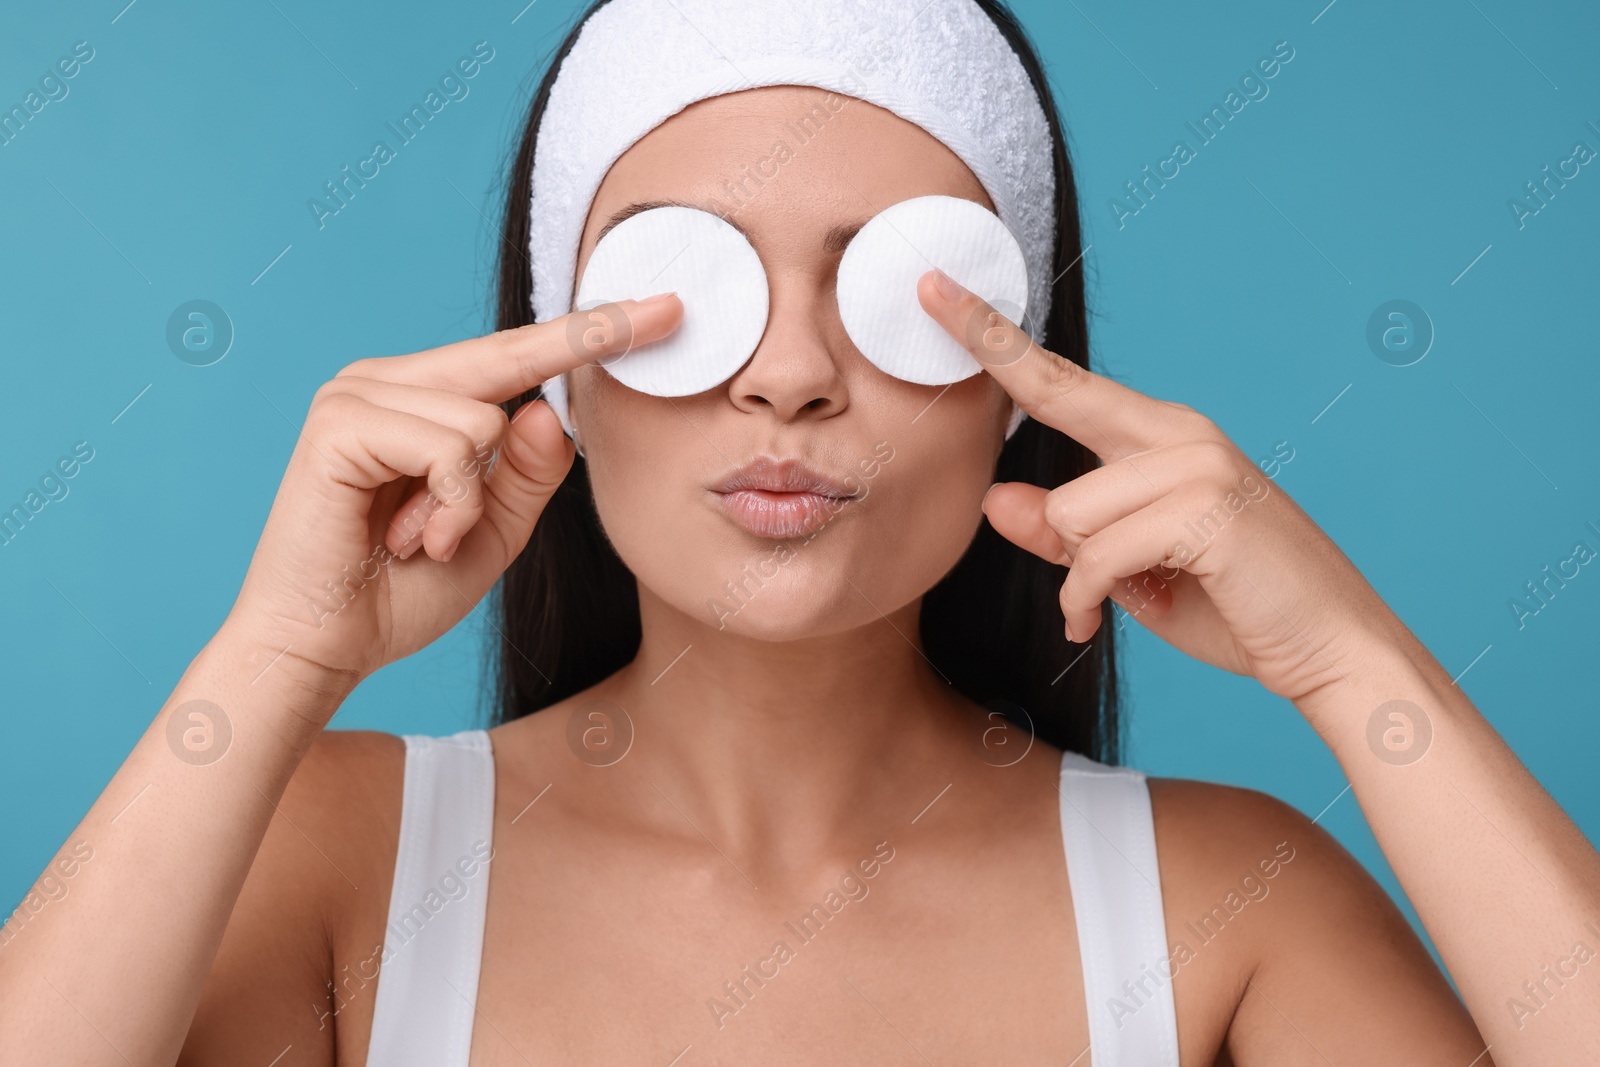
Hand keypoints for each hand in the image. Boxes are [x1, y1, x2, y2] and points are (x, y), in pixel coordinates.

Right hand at [222, 295, 683, 704]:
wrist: (319, 648)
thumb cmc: (398, 592)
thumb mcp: (492, 530)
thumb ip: (528, 474)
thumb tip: (549, 409)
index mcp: (420, 399)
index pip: (517, 357)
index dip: (591, 332)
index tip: (665, 310)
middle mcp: (386, 381)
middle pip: (510, 355)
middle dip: (588, 340)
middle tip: (672, 310)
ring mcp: (357, 394)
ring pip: (486, 418)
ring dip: (469, 502)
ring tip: (420, 539)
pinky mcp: (340, 423)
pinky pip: (450, 448)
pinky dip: (448, 507)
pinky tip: (403, 539)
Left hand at [918, 270, 1397, 703]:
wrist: (1335, 649)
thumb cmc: (1234, 605)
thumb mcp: (1130, 570)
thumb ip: (1065, 535)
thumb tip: (995, 499)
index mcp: (1163, 438)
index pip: (1062, 379)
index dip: (995, 335)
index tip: (936, 291)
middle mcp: (1180, 435)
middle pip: (1055, 399)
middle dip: (991, 356)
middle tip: (929, 291)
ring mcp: (1198, 465)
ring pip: (1069, 509)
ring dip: (1076, 573)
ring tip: (1107, 602)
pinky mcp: (1206, 509)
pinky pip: (1095, 556)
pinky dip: (1088, 600)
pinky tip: (1102, 621)